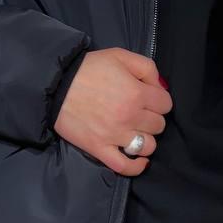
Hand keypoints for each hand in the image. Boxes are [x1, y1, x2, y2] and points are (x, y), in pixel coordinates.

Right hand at [52, 48, 171, 174]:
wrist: (56, 85)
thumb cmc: (88, 68)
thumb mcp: (120, 56)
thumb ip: (146, 68)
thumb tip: (160, 86)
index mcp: (137, 93)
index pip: (166, 104)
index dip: (159, 99)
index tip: (148, 97)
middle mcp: (130, 117)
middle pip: (159, 125)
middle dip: (152, 117)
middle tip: (139, 111)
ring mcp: (115, 136)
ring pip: (148, 146)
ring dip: (146, 138)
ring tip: (135, 131)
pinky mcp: (100, 149)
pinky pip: (125, 166)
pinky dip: (137, 166)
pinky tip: (139, 159)